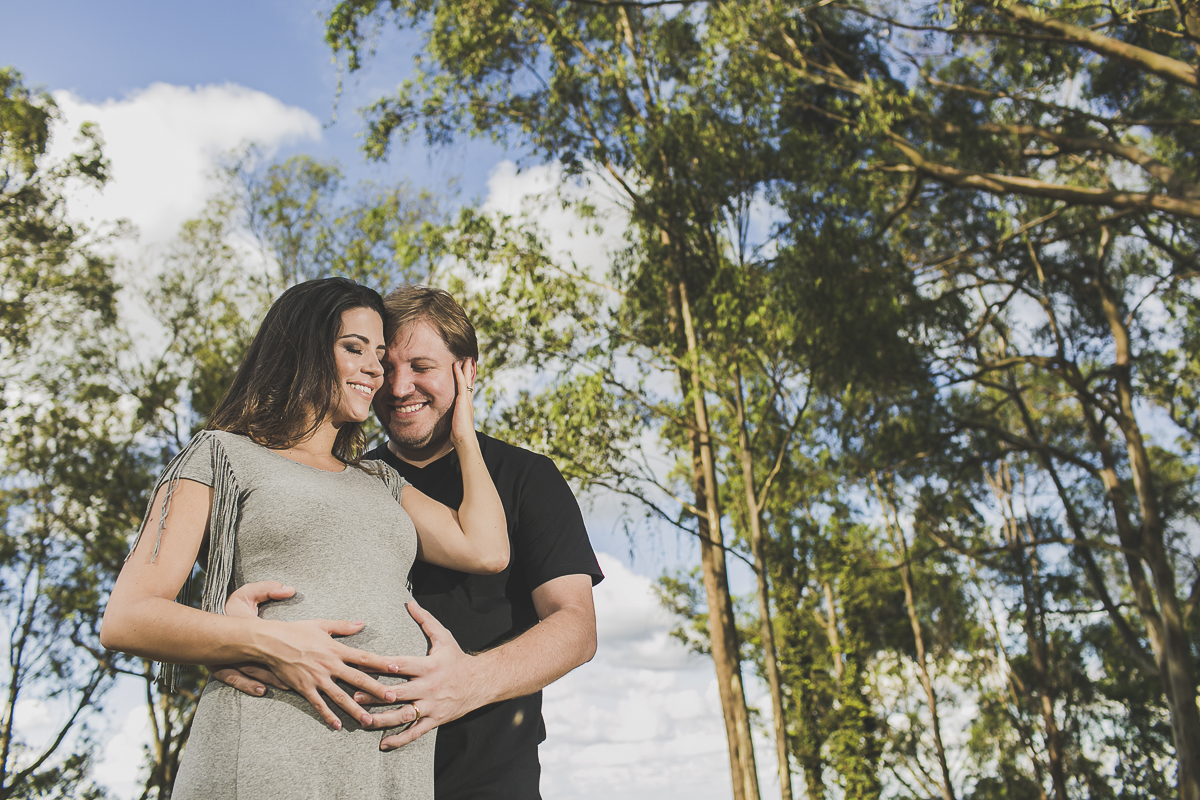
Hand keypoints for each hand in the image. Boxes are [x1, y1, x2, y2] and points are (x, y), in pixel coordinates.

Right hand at [211, 581, 296, 695]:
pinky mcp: (219, 667)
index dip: (282, 644)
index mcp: (245, 626)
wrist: (204, 624)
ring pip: (251, 672)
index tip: (298, 652)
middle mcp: (237, 644)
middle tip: (299, 675)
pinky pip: (234, 679)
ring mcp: (227, 658)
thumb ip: (267, 589)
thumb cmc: (229, 608)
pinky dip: (247, 685)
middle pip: (261, 658)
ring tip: (288, 686)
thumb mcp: (246, 594)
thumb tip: (290, 589)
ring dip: (270, 679)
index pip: (265, 634)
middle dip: (281, 668)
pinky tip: (261, 691)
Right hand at [258, 617, 402, 730]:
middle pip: (358, 679)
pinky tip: (338, 725)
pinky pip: (318, 704)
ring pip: (340, 697)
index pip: (364, 657)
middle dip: (376, 689)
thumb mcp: (321, 624)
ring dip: (356, 709)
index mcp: (336, 649)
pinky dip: (328, 715)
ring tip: (369, 720)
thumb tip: (362, 623)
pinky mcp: (304, 688)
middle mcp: (330, 665)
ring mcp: (317, 678)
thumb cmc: (295, 631)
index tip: (397, 669)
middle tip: (392, 698)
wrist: (269, 642)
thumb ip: (343, 626)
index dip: (381, 663)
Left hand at [354, 600, 484, 749]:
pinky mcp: (435, 720)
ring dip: (381, 719)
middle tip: (353, 694)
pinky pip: (415, 732)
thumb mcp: (444, 637)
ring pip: (403, 715)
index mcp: (428, 666)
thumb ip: (425, 620)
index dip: (381, 665)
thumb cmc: (457, 659)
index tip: (362, 665)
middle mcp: (428, 687)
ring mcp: (431, 706)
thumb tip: (410, 603)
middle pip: (397, 692)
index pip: (400, 665)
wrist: (481, 682)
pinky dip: (399, 739)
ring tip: (363, 720)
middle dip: (374, 695)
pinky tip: (383, 743)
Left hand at [448, 359, 477, 448]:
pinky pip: (461, 383)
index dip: (468, 379)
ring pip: (467, 380)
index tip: (467, 370)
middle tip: (470, 360)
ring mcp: (467, 400)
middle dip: (470, 370)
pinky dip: (459, 373)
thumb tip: (449, 420)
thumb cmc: (459, 436)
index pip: (468, 389)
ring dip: (466, 368)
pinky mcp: (463, 400)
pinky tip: (457, 365)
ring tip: (466, 358)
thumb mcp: (455, 423)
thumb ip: (453, 418)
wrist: (465, 440)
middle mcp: (468, 401)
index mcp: (467, 405)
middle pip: (470, 382)